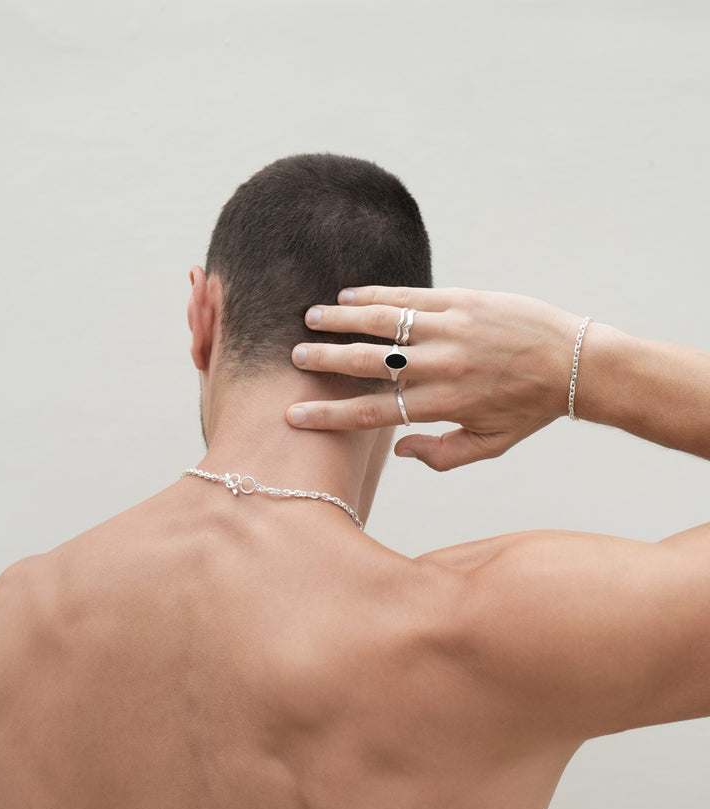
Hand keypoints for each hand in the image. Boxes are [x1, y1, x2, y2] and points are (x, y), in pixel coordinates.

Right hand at [286, 286, 581, 469]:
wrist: (575, 362)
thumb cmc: (530, 409)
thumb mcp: (490, 445)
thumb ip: (442, 455)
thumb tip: (398, 450)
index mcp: (444, 404)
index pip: (373, 413)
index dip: (330, 416)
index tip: (295, 416)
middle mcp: (442, 366)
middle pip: (369, 364)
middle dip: (326, 361)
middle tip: (293, 357)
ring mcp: (451, 329)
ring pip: (384, 322)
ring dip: (343, 320)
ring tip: (311, 318)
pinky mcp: (463, 301)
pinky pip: (411, 296)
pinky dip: (376, 295)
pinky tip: (350, 295)